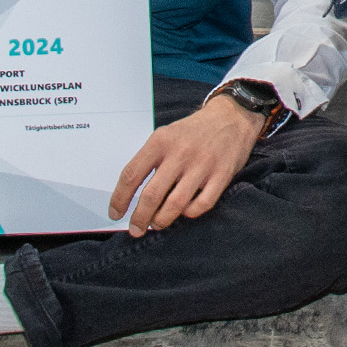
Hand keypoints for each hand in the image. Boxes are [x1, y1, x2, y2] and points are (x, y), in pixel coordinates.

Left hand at [110, 96, 262, 234]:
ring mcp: (202, 164)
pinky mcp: (222, 174)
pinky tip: (184, 212)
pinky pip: (201, 204)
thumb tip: (131, 195)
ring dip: (162, 220)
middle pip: (151, 194)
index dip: (119, 199)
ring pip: (175, 204)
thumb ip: (150, 160)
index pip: (131, 175)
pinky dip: (189, 214)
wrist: (231, 117)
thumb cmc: (193, 131)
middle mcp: (180, 152)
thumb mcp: (166, 135)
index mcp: (160, 141)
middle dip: (139, 218)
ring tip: (157, 224)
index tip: (115, 213)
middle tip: (136, 229)